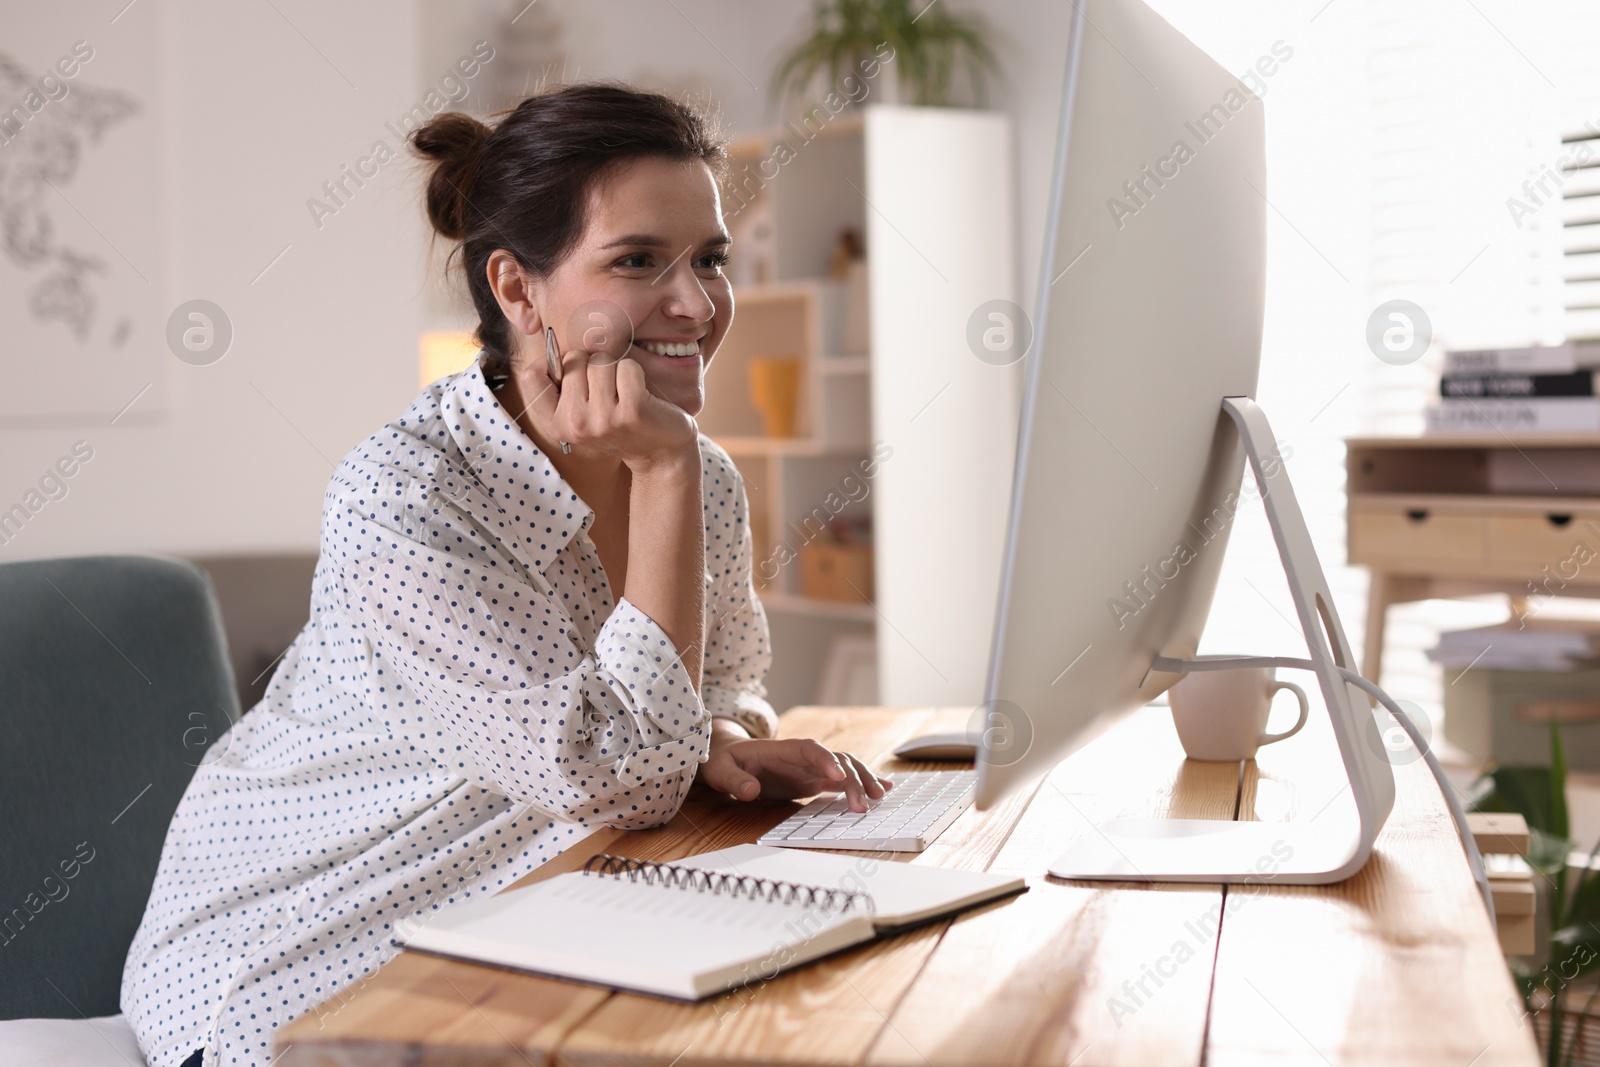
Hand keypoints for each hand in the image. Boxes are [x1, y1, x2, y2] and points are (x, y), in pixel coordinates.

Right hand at [516, 329, 697, 470]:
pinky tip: (640, 394)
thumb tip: (552, 341)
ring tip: (624, 393)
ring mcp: (603, 419)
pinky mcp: (631, 411)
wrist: (659, 452)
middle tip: (608, 390)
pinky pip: (626, 367)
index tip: (572, 372)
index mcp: (555, 424)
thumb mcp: (581, 411)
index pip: (531, 376)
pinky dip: (635, 373)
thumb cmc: (618, 421)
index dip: (550, 363)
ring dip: (615, 368)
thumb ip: (562, 385)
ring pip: (600, 361)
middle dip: (593, 364)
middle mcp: (574, 424)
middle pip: (574, 360)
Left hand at [698, 721, 893, 812]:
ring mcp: (811, 768)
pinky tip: (883, 790)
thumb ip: (736, 781)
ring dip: (863, 780)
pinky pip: (842, 780)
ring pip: (846, 767)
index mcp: (783, 749)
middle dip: (853, 778)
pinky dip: (862, 784)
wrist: (727, 759)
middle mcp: (803, 757)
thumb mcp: (722, 771)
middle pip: (836, 759)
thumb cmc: (724, 762)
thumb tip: (751, 791)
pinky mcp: (814, 780)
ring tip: (879, 797)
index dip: (826, 760)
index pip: (810, 749)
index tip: (839, 776)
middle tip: (863, 803)